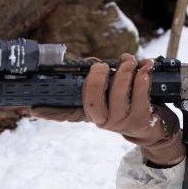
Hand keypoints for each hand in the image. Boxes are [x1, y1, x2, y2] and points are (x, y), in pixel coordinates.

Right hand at [34, 53, 184, 165]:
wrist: (153, 128)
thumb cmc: (129, 104)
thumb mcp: (112, 94)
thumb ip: (102, 80)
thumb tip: (91, 64)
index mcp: (92, 113)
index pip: (67, 113)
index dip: (50, 111)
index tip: (34, 108)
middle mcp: (102, 120)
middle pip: (92, 100)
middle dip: (96, 78)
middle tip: (101, 65)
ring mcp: (121, 122)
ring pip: (119, 94)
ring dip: (125, 72)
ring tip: (129, 60)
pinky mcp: (141, 119)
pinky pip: (140, 95)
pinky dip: (143, 77)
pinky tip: (145, 68)